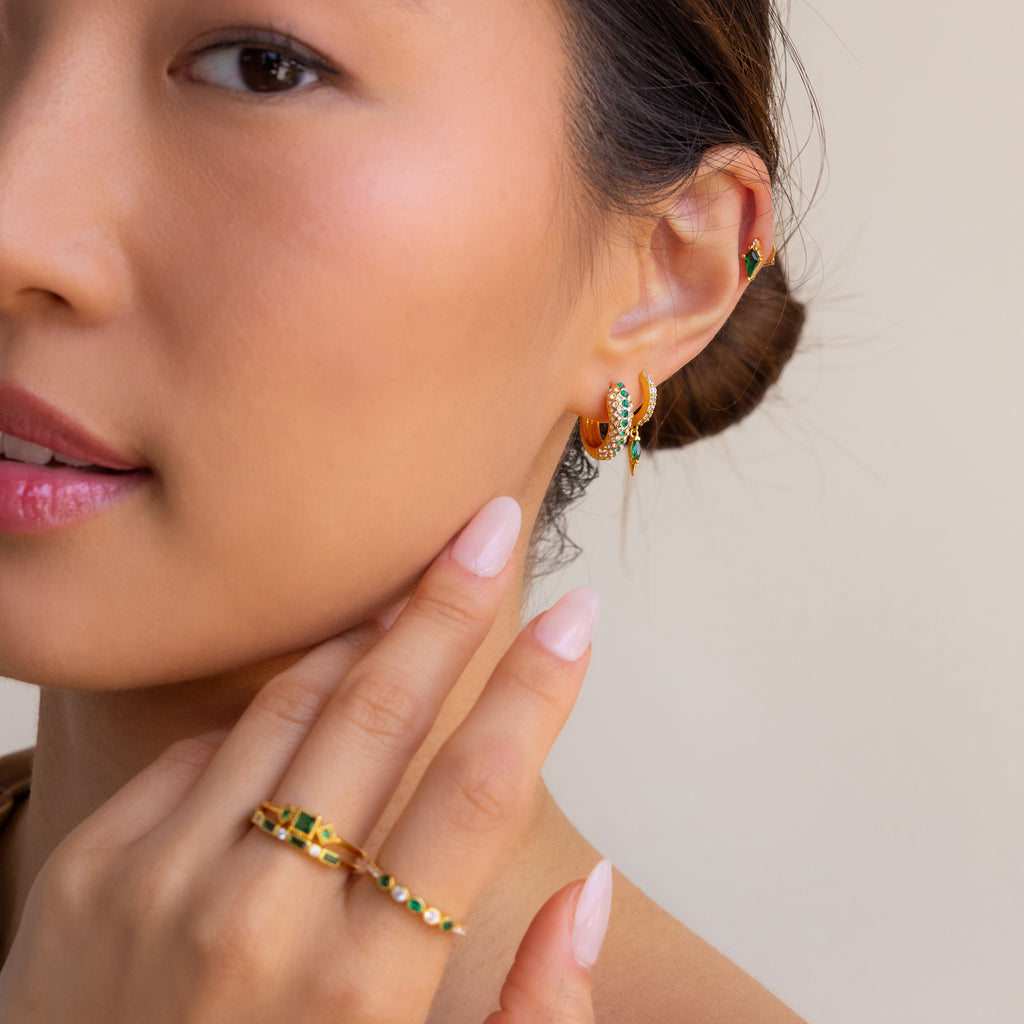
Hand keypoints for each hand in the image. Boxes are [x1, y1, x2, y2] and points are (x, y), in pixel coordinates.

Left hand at [0, 497, 604, 1022]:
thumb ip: (532, 1018)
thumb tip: (592, 889)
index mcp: (359, 993)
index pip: (479, 790)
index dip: (540, 688)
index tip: (578, 614)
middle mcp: (254, 922)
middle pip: (383, 711)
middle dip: (450, 604)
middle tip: (489, 523)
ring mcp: (156, 884)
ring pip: (290, 706)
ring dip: (363, 638)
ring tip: (413, 595)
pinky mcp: (88, 869)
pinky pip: (204, 749)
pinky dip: (268, 716)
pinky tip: (308, 702)